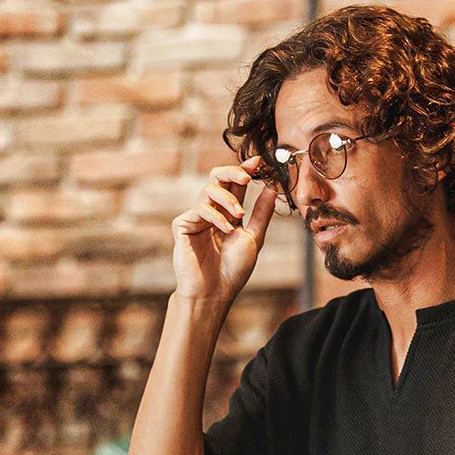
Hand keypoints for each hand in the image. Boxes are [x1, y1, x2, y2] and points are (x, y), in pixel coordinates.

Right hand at [172, 153, 277, 303]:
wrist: (214, 293)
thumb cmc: (233, 271)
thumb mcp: (253, 238)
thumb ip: (261, 213)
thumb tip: (272, 188)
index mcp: (227, 213)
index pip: (234, 184)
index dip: (244, 169)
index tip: (258, 161)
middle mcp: (210, 211)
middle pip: (217, 177)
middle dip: (233, 172)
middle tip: (247, 176)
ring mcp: (195, 217)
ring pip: (209, 190)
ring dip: (228, 198)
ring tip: (239, 214)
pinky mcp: (182, 225)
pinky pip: (200, 209)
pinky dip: (216, 216)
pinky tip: (226, 230)